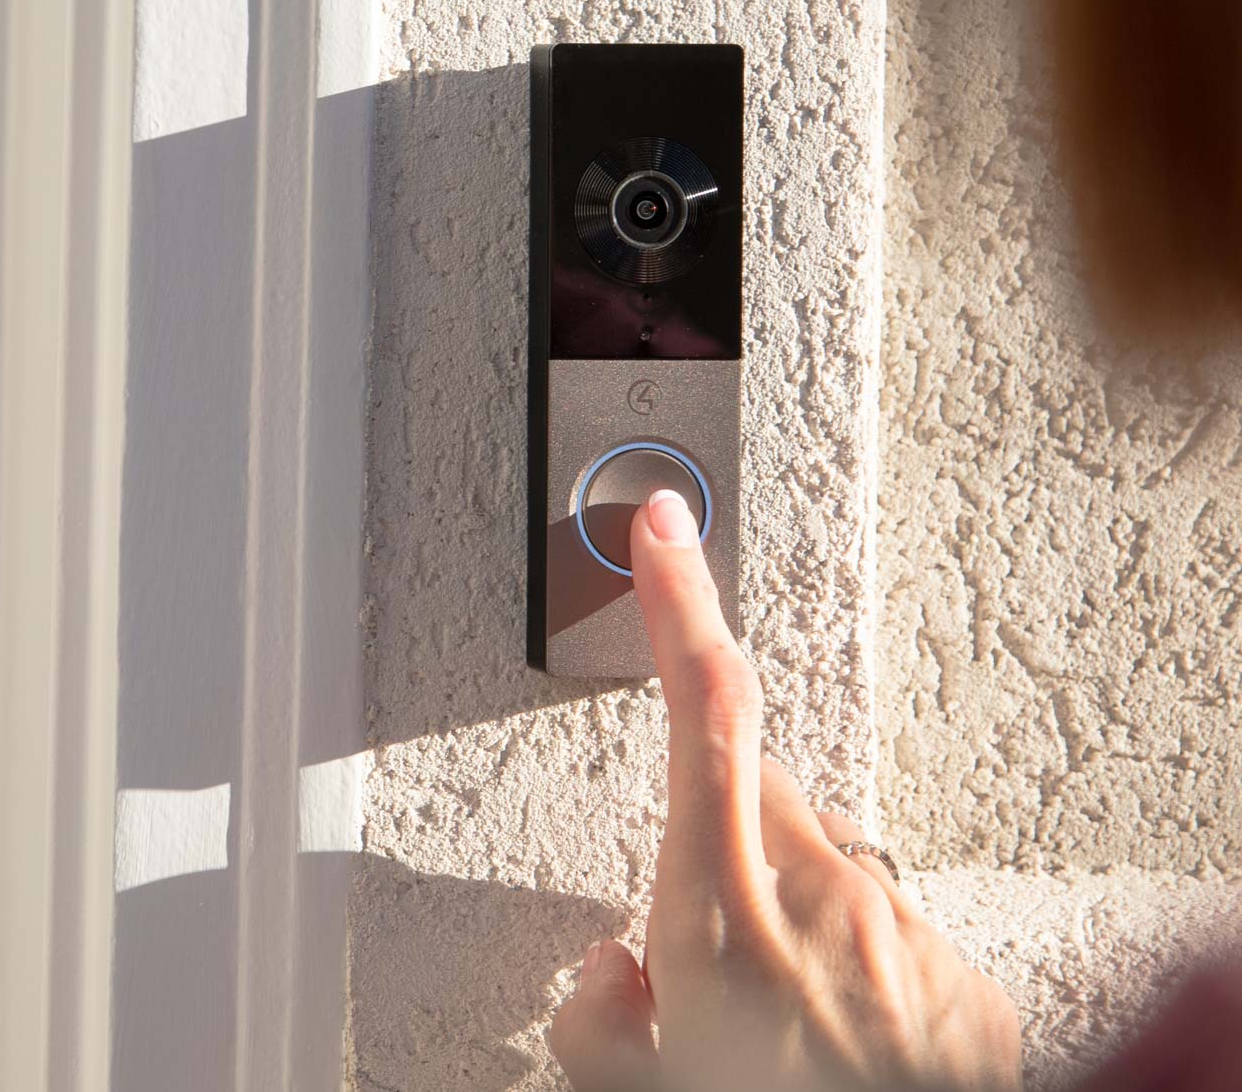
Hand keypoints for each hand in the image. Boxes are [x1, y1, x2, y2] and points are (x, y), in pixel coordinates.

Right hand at [547, 490, 1021, 1091]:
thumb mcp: (631, 1085)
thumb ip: (600, 1009)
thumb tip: (614, 971)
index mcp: (722, 915)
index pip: (705, 711)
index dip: (678, 605)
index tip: (663, 530)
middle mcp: (824, 904)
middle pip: (753, 803)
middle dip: (713, 841)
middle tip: (692, 948)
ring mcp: (904, 940)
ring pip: (822, 879)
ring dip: (783, 923)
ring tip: (774, 1030)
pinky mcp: (966, 986)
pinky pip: (886, 941)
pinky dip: (851, 974)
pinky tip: (842, 1048)